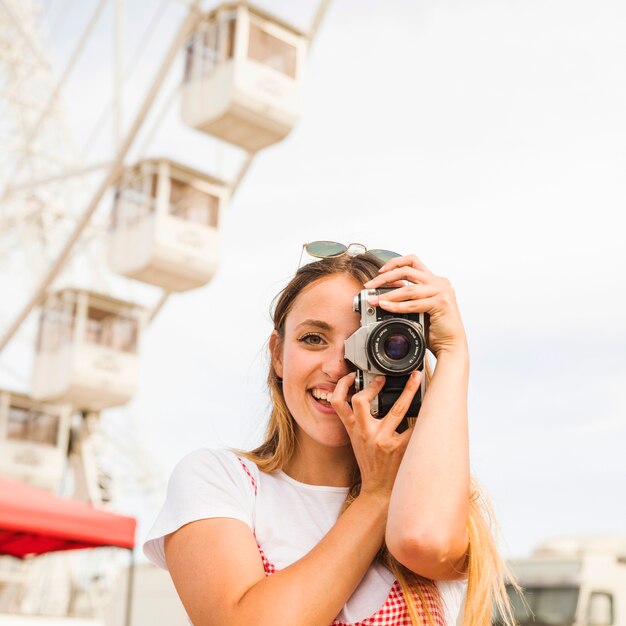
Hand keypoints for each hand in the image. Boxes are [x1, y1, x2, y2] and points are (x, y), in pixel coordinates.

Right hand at [331, 370, 422, 500]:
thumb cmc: (369, 463)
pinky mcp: (399, 448)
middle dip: (373, 385)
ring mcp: (382, 440)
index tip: (352, 375)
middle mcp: (365, 432)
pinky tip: (430, 412)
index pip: (338, 402)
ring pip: (397, 409)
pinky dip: (423, 419)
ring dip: (409, 391)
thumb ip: (357, 421)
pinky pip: (414, 427)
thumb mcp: (355, 441)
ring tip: (416, 378)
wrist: (378, 490)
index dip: (342, 385)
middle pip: (361, 401)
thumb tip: (366, 397)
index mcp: (353, 429)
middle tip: (384, 377)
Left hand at [363, 254, 466, 357]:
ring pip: (408, 288)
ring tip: (375, 300)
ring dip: (388, 294)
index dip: (395, 263)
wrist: (451, 346)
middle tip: (370, 286)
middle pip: (406, 271)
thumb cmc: (435, 329)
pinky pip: (413, 303)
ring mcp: (442, 291)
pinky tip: (386, 307)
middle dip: (384, 277)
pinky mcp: (442, 303)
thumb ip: (408, 296)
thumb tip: (386, 291)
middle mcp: (440, 282)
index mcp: (435, 280)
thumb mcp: (419, 307)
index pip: (412, 261)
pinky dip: (397, 306)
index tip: (380, 271)